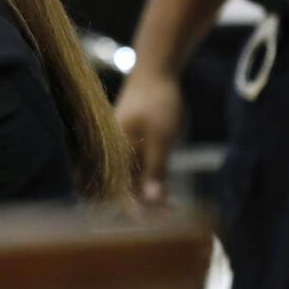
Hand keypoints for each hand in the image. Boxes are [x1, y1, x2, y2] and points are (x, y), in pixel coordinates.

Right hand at [115, 70, 185, 203]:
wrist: (156, 69)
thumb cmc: (158, 100)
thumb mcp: (162, 137)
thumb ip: (156, 170)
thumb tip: (152, 201)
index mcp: (115, 152)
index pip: (120, 194)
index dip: (140, 211)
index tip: (165, 218)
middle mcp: (113, 154)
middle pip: (124, 192)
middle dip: (147, 208)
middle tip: (175, 213)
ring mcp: (121, 150)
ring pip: (131, 184)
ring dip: (150, 198)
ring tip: (175, 208)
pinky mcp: (130, 146)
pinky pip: (136, 173)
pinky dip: (150, 184)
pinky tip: (168, 193)